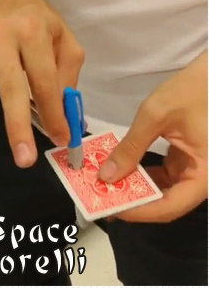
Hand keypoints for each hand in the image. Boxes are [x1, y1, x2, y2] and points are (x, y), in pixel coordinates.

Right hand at [0, 0, 84, 167]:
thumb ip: (68, 73)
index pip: (45, 80)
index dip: (53, 112)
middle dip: (17, 124)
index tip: (60, 139)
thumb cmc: (35, 19)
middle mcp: (1, 38)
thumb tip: (62, 111)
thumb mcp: (63, 37)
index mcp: (33, 32)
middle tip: (24, 158)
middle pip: (9, 84)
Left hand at [99, 51, 207, 221]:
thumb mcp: (155, 116)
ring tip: (108, 185)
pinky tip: (123, 169)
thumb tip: (106, 176)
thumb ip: (130, 148)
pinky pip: (164, 176)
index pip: (171, 206)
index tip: (111, 208)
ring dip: (135, 188)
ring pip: (163, 191)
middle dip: (134, 201)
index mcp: (204, 174)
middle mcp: (202, 178)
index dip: (139, 211)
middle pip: (167, 202)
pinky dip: (143, 174)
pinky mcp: (185, 160)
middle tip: (103, 197)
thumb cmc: (190, 91)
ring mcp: (194, 170)